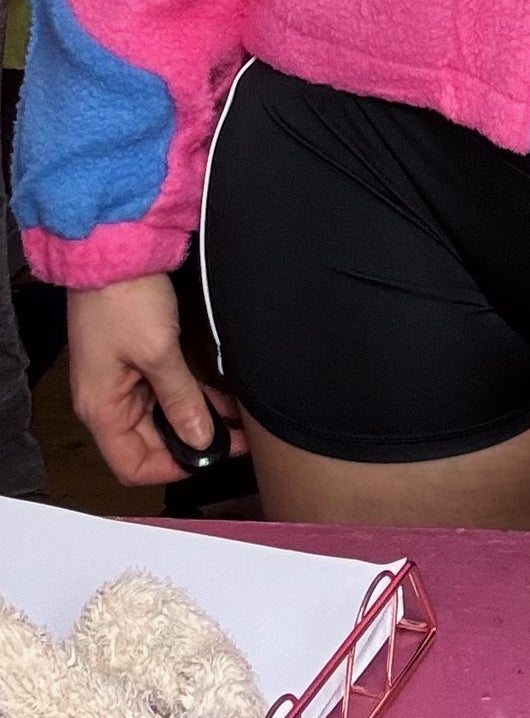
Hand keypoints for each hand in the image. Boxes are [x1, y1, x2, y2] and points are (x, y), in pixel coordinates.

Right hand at [68, 276, 246, 486]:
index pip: (133, 465)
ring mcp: (120, 379)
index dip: (172, 470)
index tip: (212, 458)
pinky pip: (162, 392)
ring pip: (161, 417)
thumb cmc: (125, 299)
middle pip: (149, 443)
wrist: (112, 247)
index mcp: (102, 409)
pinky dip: (189, 397)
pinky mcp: (134, 358)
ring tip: (238, 421)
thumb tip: (202, 440)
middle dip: (192, 444)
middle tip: (236, 440)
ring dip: (196, 420)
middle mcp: (108, 400)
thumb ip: (181, 399)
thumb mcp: (158, 352)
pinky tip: (220, 397)